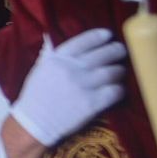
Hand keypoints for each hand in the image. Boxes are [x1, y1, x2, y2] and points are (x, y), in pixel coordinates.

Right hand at [10, 28, 126, 147]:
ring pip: (112, 72)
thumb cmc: (36, 94)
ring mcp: (83, 87)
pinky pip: (114, 92)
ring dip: (119, 70)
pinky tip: (119, 89)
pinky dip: (120, 89)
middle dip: (116, 50)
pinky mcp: (91, 104)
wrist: (35, 122)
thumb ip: (49, 52)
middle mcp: (72, 70)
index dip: (98, 36)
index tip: (108, 35)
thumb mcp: (39, 68)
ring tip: (120, 71)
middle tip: (121, 50)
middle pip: (103, 55)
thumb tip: (51, 35)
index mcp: (58, 59)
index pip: (83, 41)